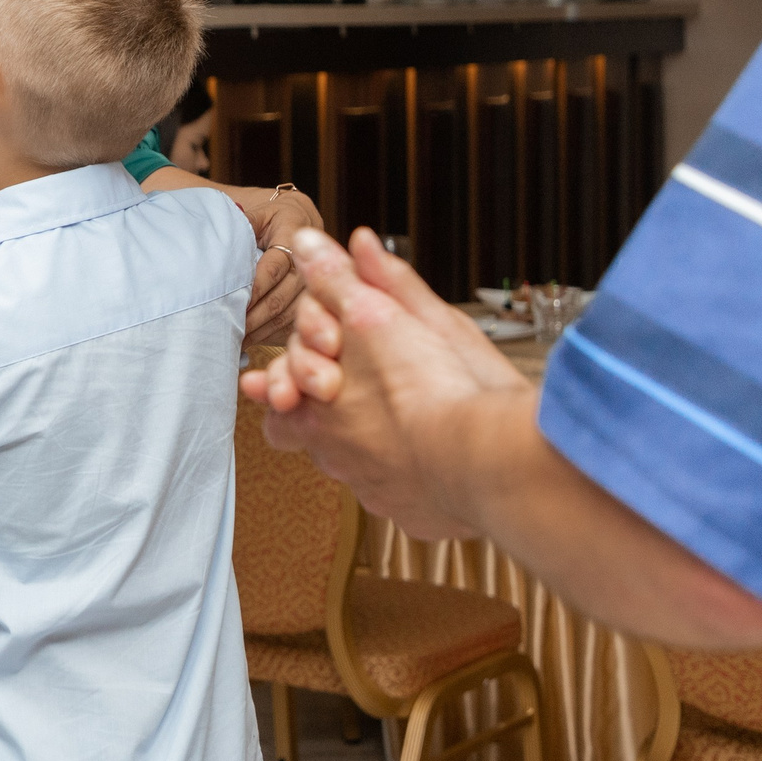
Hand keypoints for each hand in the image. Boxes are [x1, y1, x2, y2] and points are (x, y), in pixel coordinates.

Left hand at [238, 183, 323, 345]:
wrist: (295, 216)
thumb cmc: (267, 215)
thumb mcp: (255, 212)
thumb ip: (240, 223)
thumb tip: (221, 236)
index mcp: (294, 231)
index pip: (273, 267)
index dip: (253, 288)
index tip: (232, 303)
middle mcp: (310, 259)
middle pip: (283, 295)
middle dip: (256, 315)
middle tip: (231, 329)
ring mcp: (318, 280)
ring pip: (292, 313)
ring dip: (265, 328)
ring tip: (240, 340)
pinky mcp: (318, 297)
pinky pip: (299, 320)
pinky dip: (276, 332)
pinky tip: (256, 339)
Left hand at [238, 227, 530, 540]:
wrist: (491, 464)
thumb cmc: (439, 388)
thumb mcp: (387, 317)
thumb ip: (346, 283)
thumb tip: (312, 243)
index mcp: (317, 411)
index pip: (276, 398)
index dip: (277, 383)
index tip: (270, 379)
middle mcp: (338, 457)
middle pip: (310, 438)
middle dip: (322, 413)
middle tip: (340, 392)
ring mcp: (375, 491)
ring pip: (356, 467)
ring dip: (369, 445)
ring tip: (399, 420)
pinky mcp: (415, 516)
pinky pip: (402, 495)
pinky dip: (412, 477)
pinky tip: (436, 457)